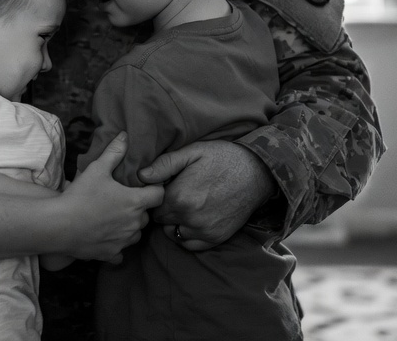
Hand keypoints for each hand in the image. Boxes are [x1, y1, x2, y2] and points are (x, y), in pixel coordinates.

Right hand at [58, 133, 163, 263]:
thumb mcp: (97, 169)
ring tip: (115, 218)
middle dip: (139, 208)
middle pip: (147, 215)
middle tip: (124, 200)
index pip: (159, 194)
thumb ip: (114, 152)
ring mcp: (124, 241)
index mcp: (135, 202)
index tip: (145, 185)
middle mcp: (134, 224)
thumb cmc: (81, 195)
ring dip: (130, 227)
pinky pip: (121, 252)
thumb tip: (125, 135)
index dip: (154, 188)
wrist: (59, 225)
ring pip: (136, 234)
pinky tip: (107, 237)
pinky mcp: (111, 254)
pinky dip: (117, 246)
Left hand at [138, 140, 275, 250]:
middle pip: (161, 221)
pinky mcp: (216, 238)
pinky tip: (192, 220)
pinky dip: (187, 235)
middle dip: (164, 210)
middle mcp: (189, 218)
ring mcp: (204, 230)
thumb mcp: (191, 152)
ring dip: (174, 223)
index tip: (163, 189)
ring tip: (183, 207)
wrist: (256, 172)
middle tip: (174, 197)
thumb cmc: (221, 158)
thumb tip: (140, 176)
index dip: (155, 197)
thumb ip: (164, 164)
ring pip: (174, 234)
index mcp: (179, 197)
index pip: (152, 205)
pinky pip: (191, 245)